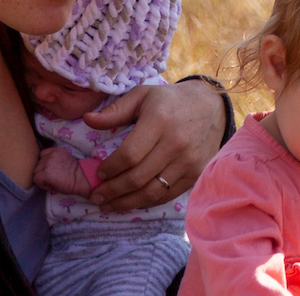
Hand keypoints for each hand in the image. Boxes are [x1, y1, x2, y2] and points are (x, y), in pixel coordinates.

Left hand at [33, 147, 97, 196]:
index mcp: (56, 150)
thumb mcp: (65, 159)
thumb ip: (54, 159)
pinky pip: (36, 179)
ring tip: (51, 181)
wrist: (81, 178)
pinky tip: (49, 185)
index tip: (51, 169)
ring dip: (41, 177)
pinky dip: (41, 183)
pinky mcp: (45, 173)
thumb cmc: (75, 172)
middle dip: (43, 171)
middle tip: (52, 177)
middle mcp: (50, 154)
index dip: (44, 163)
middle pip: (38, 164)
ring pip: (36, 171)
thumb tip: (45, 168)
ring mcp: (47, 163)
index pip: (42, 154)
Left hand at [85, 80, 225, 209]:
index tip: (97, 174)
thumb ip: (115, 110)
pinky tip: (132, 201)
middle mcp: (176, 142)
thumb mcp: (142, 96)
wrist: (211, 106)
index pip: (129, 155)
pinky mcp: (196, 172)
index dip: (110, 169)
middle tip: (96, 196)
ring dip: (126, 202)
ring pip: (152, 191)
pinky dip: (147, 202)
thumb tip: (88, 120)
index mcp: (159, 120)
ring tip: (109, 204)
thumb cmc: (170, 101)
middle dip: (112, 191)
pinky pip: (167, 195)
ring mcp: (188, 160)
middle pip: (138, 177)